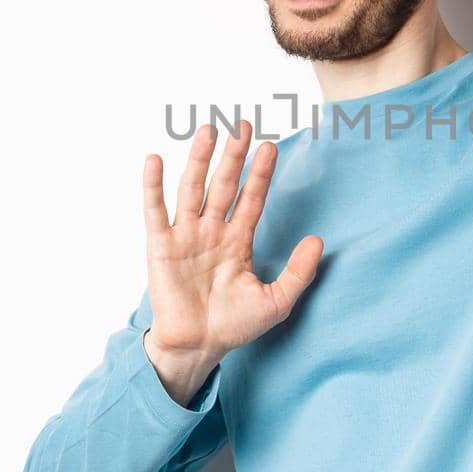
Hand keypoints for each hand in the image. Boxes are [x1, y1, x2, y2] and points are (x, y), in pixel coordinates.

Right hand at [141, 120, 322, 377]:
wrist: (197, 348)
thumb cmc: (234, 326)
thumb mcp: (276, 301)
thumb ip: (299, 272)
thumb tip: (319, 240)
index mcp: (237, 241)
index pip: (251, 198)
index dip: (260, 173)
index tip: (270, 146)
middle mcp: (212, 231)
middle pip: (224, 185)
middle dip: (233, 155)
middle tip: (242, 123)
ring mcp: (186, 236)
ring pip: (193, 189)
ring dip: (200, 160)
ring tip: (208, 130)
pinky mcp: (160, 246)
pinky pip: (156, 211)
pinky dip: (153, 185)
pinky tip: (156, 160)